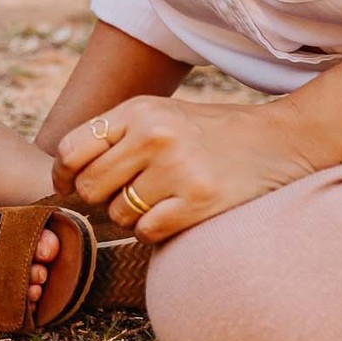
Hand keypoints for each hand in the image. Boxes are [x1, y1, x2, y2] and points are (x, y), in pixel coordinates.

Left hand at [52, 93, 316, 242]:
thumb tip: (66, 170)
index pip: (73, 146)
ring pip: (119, 212)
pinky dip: (154, 229)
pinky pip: (147, 231)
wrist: (277, 142)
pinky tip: (175, 211)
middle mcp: (154, 135)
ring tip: (160, 196)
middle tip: (122, 193)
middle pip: (91, 185)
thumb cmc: (210, 131)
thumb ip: (117, 134)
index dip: (64, 172)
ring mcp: (177, 169)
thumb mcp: (161, 113)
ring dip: (132, 214)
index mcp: (139, 109)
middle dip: (99, 197)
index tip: (67, 183)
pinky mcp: (198, 202)